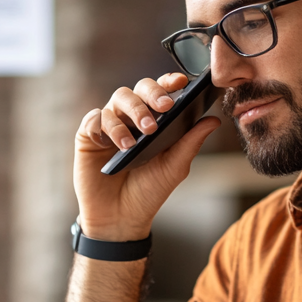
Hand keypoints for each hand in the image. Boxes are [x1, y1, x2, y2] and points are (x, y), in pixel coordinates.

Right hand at [75, 73, 221, 240]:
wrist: (121, 218)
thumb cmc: (148, 191)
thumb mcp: (174, 167)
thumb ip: (190, 142)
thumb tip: (213, 119)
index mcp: (153, 120)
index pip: (160, 92)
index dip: (168, 82)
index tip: (181, 83)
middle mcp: (130, 117)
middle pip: (138, 89)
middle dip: (152, 94)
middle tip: (163, 108)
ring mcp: (108, 125)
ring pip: (117, 99)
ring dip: (131, 113)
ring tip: (142, 137)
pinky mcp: (88, 137)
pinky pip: (94, 120)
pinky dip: (107, 128)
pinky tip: (115, 145)